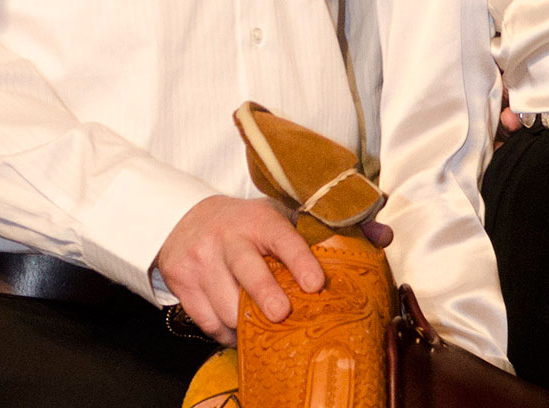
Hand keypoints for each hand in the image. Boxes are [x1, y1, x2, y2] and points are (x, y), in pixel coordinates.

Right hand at [155, 195, 324, 345]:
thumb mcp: (273, 216)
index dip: (300, 262)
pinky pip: (207, 321)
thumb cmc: (243, 224)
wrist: (186, 218)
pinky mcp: (182, 283)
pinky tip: (239, 333)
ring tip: (262, 329)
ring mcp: (201, 261)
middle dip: (266, 296)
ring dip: (246, 324)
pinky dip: (226, 333)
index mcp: (259, 220)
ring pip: (225, 305)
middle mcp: (228, 238)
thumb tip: (365, 246)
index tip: (315, 284)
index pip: (283, 239)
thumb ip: (310, 232)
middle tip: (282, 314)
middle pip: (248, 271)